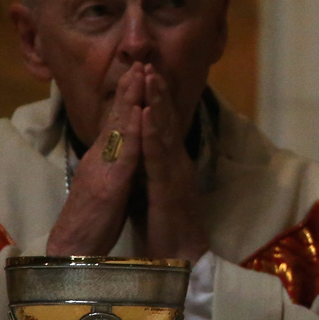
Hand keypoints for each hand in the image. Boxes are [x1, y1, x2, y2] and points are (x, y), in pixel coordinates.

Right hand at [47, 65, 146, 255]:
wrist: (76, 250)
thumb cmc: (95, 219)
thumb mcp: (110, 184)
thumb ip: (117, 163)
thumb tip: (125, 148)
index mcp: (106, 159)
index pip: (118, 123)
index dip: (128, 98)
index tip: (140, 73)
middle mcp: (102, 159)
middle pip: (116, 118)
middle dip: (129, 89)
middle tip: (140, 61)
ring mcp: (104, 170)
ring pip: (119, 129)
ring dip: (129, 101)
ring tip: (139, 75)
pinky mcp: (108, 185)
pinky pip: (124, 155)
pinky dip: (132, 132)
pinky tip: (139, 114)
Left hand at [136, 67, 208, 261]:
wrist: (178, 257)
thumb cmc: (163, 226)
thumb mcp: (152, 189)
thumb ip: (149, 167)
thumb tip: (140, 150)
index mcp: (171, 163)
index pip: (164, 125)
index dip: (156, 98)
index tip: (147, 72)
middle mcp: (177, 162)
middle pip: (168, 120)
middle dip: (158, 91)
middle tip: (149, 62)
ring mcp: (176, 173)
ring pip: (166, 131)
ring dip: (158, 103)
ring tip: (150, 77)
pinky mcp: (170, 187)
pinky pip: (160, 156)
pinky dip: (155, 132)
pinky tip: (150, 114)